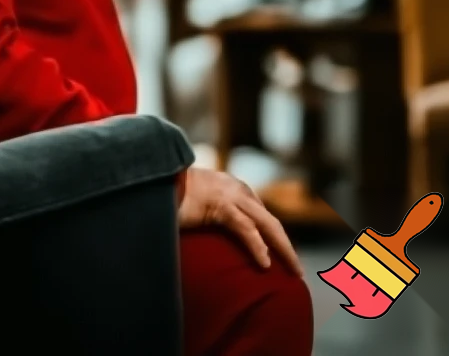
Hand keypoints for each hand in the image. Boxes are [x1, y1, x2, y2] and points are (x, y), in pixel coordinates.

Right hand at [177, 167, 302, 275]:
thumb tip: (211, 227)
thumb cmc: (168, 192)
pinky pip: (245, 229)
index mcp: (230, 185)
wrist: (151, 178)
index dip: (273, 235)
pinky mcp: (219, 205)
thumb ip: (209, 211)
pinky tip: (265, 264)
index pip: (260, 213)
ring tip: (294, 271)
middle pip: (269, 220)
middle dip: (286, 244)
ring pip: (266, 224)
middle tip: (298, 269)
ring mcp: (228, 194)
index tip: (281, 254)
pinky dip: (258, 247)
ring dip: (284, 249)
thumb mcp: (195, 201)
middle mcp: (234, 187)